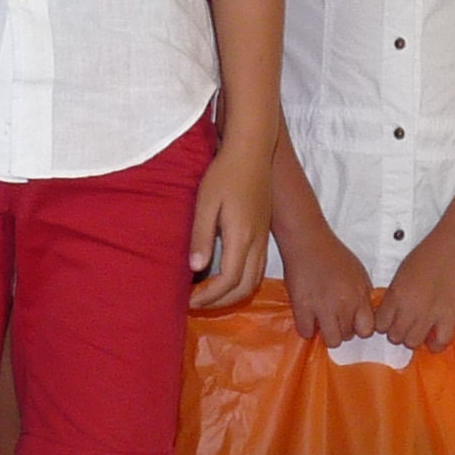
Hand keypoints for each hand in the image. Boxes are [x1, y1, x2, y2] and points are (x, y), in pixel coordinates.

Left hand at [190, 139, 274, 310]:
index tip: (190, 301)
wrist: (252, 151)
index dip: (210, 297)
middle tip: (197, 303)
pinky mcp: (264, 232)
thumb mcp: (205, 203)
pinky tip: (225, 276)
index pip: (229, 281)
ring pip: (255, 280)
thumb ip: (201, 237)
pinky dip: (243, 282)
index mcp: (241, 237)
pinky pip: (258, 268)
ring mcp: (264, 238)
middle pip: (245, 288)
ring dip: (234, 294)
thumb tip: (196, 269)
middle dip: (222, 302)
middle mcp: (257, 242)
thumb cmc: (224, 174)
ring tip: (210, 295)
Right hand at [284, 226, 377, 345]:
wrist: (307, 241)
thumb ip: (363, 295)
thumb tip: (365, 312)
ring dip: (326, 333)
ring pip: (331, 340)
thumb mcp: (358, 273)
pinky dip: (306, 327)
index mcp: (359, 295)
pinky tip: (308, 317)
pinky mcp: (302, 307)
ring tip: (322, 320)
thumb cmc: (331, 253)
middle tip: (334, 317)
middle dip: (342, 329)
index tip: (353, 324)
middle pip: (348, 336)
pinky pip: (306, 332)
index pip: (367, 329)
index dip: (359, 328)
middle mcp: (344, 304)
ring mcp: (323, 307)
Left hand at [371, 228, 454, 352]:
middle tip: (407, 324)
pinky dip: (437, 343)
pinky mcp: (450, 317)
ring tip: (421, 329)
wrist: (454, 247)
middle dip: (398, 332)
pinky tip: (435, 336)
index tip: (391, 321)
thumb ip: (395, 295)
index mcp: (395, 295)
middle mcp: (409, 308)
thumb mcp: (401, 273)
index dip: (385, 325)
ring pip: (413, 342)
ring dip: (415, 338)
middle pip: (394, 337)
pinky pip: (440, 342)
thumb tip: (392, 311)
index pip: (380, 325)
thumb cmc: (428, 254)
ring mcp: (429, 314)